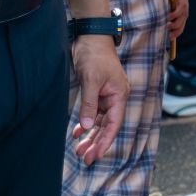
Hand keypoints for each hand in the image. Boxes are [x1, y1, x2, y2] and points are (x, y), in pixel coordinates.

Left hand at [69, 36, 128, 163]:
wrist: (90, 37)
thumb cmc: (94, 56)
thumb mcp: (91, 80)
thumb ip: (89, 104)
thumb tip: (86, 127)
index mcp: (119, 95)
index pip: (114, 124)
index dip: (105, 141)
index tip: (96, 156)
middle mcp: (115, 97)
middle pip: (107, 126)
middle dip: (96, 143)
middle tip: (85, 159)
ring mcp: (106, 95)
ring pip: (98, 121)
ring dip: (90, 136)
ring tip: (79, 150)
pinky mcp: (96, 92)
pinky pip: (92, 113)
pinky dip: (84, 123)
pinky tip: (76, 133)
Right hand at [166, 0, 189, 41]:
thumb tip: (151, 5)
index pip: (182, 13)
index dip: (178, 25)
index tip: (170, 35)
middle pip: (185, 16)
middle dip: (178, 29)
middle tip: (170, 38)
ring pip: (184, 12)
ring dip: (178, 23)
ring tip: (168, 30)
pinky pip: (182, 4)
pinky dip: (177, 13)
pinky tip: (169, 18)